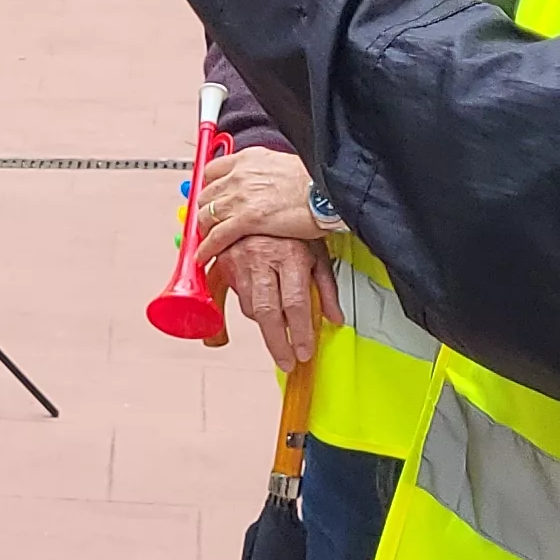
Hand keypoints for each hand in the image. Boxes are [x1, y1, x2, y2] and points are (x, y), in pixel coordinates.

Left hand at [189, 146, 323, 262]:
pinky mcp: (246, 220)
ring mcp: (240, 197)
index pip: (213, 171)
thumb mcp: (284, 165)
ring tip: (206, 239)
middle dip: (205, 210)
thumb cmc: (314, 181)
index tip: (211, 196)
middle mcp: (239, 175)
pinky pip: (216, 236)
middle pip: (206, 194)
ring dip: (204, 229)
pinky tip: (204, 255)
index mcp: (248, 159)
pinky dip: (207, 248)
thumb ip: (266, 172)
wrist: (326, 191)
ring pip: (206, 215)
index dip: (209, 187)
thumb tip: (265, 181)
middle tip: (208, 221)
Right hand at [216, 234, 328, 369]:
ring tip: (279, 332)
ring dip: (265, 325)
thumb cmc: (292, 226)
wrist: (261, 198)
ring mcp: (241, 259)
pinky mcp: (225, 260)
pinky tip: (260, 309)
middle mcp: (263, 258)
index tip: (304, 353)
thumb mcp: (317, 252)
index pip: (296, 304)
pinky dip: (250, 306)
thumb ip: (327, 288)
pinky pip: (237, 295)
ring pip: (250, 307)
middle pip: (267, 312)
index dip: (300, 333)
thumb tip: (335, 318)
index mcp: (290, 255)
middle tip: (287, 362)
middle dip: (278, 343)